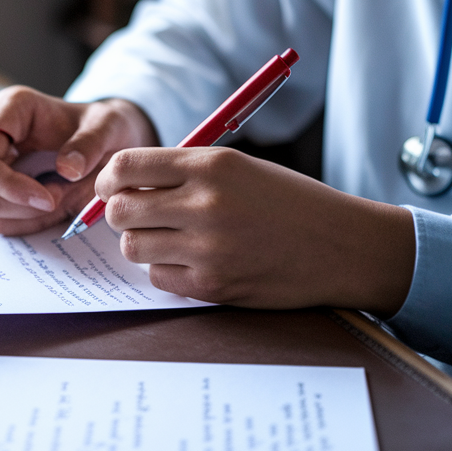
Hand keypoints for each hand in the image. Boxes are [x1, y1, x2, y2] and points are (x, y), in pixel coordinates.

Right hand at [0, 86, 157, 235]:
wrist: (109, 142)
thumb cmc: (104, 127)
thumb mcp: (110, 126)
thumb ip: (90, 143)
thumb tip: (66, 170)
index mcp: (11, 109)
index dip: (9, 185)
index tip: (50, 198)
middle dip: (15, 204)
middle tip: (58, 200)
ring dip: (23, 215)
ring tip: (60, 196)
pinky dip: (28, 222)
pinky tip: (54, 206)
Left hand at [97, 146, 415, 314]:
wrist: (342, 246)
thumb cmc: (290, 202)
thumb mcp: (240, 168)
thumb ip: (184, 172)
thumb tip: (124, 184)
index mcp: (211, 166)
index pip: (127, 166)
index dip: (109, 178)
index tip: (112, 186)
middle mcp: (206, 204)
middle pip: (120, 210)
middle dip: (118, 213)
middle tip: (135, 215)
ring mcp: (208, 248)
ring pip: (133, 247)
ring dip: (142, 242)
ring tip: (167, 238)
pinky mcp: (214, 285)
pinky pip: (159, 278)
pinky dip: (165, 270)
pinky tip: (190, 260)